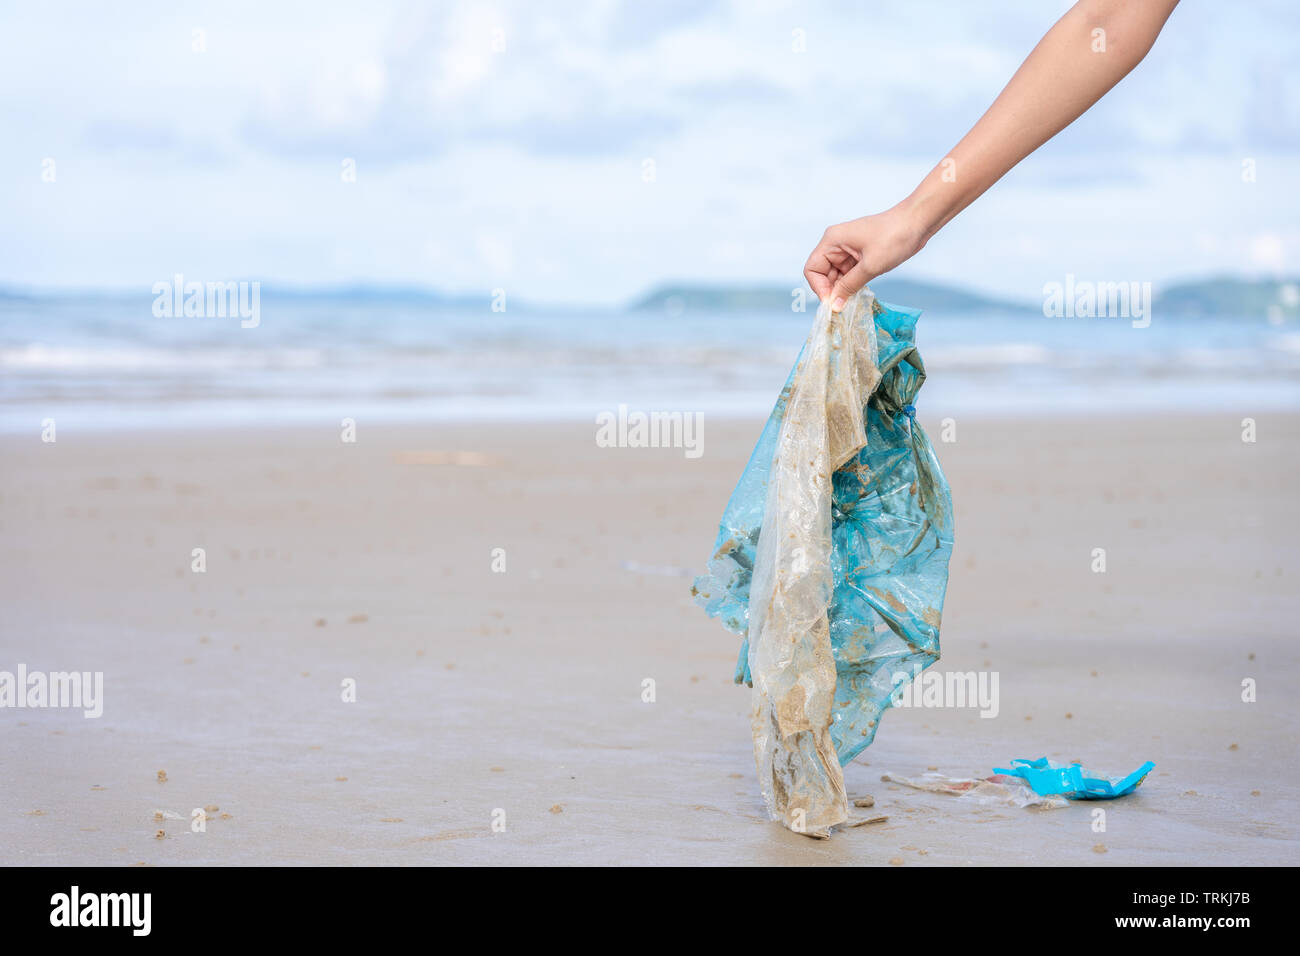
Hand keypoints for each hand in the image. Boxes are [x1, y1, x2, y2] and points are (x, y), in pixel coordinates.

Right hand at [803, 204, 927, 310]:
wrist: (918, 223)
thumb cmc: (894, 237)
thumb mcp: (870, 266)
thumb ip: (849, 286)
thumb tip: (834, 306)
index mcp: (832, 240)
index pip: (812, 269)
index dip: (819, 288)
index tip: (832, 303)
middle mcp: (836, 244)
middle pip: (822, 274)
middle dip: (831, 291)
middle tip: (843, 307)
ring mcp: (847, 250)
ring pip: (836, 276)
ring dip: (842, 289)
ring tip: (853, 302)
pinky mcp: (859, 255)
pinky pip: (848, 274)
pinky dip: (851, 285)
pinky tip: (859, 294)